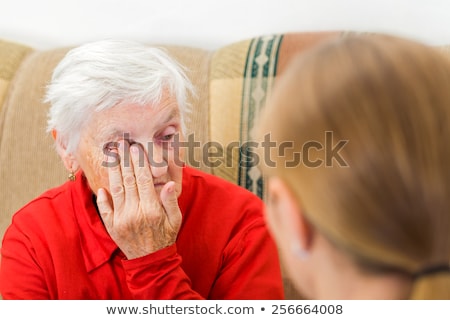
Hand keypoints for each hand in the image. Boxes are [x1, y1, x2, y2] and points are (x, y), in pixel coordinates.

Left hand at [96, 140, 181, 258]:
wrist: (151, 261)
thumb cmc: (166, 237)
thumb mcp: (175, 220)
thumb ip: (170, 201)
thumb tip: (168, 183)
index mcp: (151, 209)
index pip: (143, 180)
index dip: (139, 163)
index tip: (136, 148)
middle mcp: (134, 212)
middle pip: (128, 180)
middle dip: (124, 160)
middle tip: (121, 144)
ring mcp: (121, 219)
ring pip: (115, 189)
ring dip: (112, 170)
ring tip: (110, 155)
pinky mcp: (112, 226)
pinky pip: (105, 208)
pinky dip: (102, 196)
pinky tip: (101, 185)